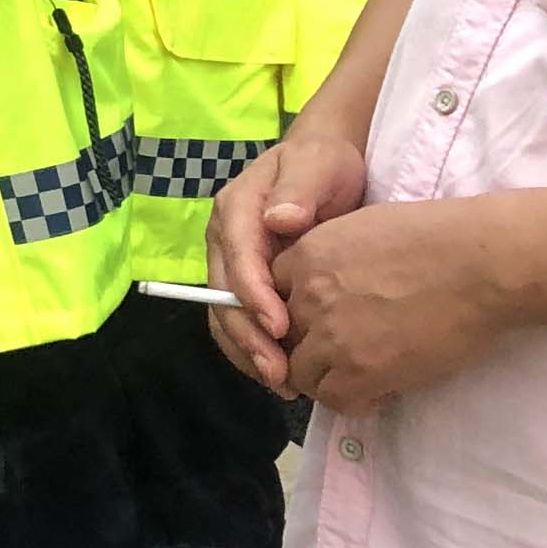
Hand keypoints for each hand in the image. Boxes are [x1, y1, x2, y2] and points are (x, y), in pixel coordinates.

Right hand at [208, 129, 369, 388]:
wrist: (324, 162)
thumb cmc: (323, 163)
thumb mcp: (317, 166)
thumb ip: (299, 190)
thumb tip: (278, 220)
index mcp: (235, 211)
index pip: (237, 261)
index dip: (253, 297)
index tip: (280, 328)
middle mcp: (224, 241)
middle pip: (223, 298)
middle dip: (248, 338)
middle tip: (279, 372)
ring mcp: (231, 264)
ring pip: (225, 317)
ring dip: (248, 354)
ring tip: (283, 385)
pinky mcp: (246, 283)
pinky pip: (241, 322)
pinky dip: (256, 351)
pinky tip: (284, 375)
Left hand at [275, 198, 513, 414]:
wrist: (483, 263)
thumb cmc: (441, 238)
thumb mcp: (365, 229)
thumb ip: (333, 258)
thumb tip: (331, 285)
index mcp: (307, 254)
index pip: (271, 296)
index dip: (295, 315)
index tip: (320, 324)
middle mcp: (307, 295)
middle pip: (281, 338)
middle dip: (307, 349)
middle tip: (341, 358)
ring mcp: (330, 334)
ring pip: (301, 374)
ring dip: (328, 379)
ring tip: (362, 378)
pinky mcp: (358, 369)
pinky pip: (334, 400)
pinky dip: (354, 402)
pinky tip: (379, 393)